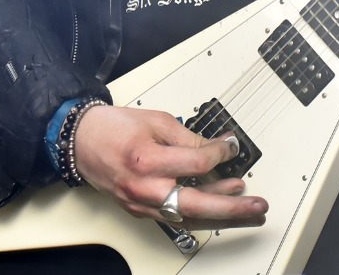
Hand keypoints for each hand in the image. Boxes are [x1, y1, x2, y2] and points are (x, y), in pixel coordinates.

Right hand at [72, 104, 266, 227]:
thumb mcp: (155, 121)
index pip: (197, 163)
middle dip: (233, 207)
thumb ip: (187, 137)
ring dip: (222, 214)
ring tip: (247, 209)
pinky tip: (217, 204)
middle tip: (257, 205)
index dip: (220, 154)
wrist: (80, 141)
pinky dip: (199, 212)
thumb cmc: (113, 128)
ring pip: (190, 217)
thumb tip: (214, 148)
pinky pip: (176, 215)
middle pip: (198, 204)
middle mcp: (145, 188)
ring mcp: (142, 204)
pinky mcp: (140, 210)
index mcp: (147, 160)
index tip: (231, 147)